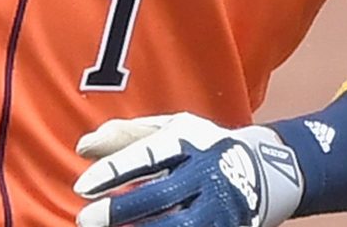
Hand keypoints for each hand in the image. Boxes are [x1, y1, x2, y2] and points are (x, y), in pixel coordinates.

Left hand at [73, 113, 303, 226]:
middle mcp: (205, 173)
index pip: (147, 155)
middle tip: (86, 220)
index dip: (114, 171)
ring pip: (176, 226)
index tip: (83, 186)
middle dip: (120, 210)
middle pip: (160, 194)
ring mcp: (218, 206)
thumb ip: (126, 136)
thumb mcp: (170, 130)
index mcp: (188, 142)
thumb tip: (82, 146)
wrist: (264, 170)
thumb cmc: (201, 147)